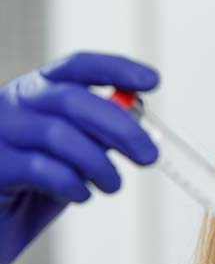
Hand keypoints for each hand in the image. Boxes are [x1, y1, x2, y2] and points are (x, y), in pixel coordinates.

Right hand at [0, 51, 158, 263]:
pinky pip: (41, 170)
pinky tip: (81, 195)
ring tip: (112, 185)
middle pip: (72, 100)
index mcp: (37, 93)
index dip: (116, 70)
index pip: (77, 68)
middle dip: (120, 128)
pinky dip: (73, 184)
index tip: (152, 81)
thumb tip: (139, 122)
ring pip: (57, 134)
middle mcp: (13, 104)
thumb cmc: (35, 189)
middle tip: (149, 157)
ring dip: (99, 164)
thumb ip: (97, 135)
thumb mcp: (73, 156)